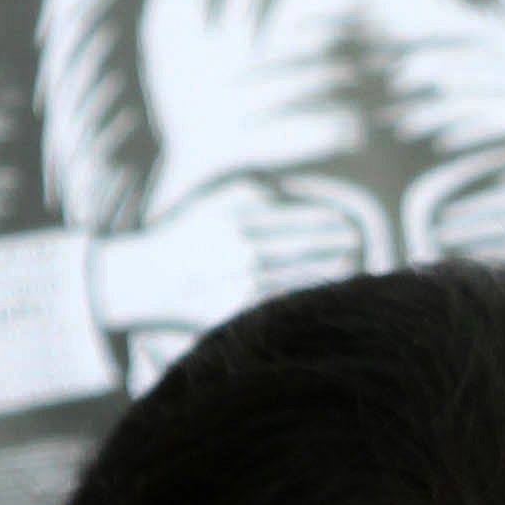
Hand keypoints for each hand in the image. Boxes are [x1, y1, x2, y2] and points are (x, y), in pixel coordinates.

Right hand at [88, 177, 374, 336]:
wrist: (145, 281)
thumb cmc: (185, 237)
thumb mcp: (213, 202)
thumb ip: (251, 193)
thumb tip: (289, 195)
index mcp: (239, 219)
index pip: (296, 220)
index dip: (327, 223)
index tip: (349, 225)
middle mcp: (242, 249)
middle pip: (304, 249)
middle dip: (336, 248)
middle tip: (358, 246)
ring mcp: (241, 282)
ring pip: (299, 279)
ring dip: (330, 275)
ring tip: (351, 270)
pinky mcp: (237, 311)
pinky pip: (281, 304)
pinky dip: (306, 299)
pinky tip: (324, 298)